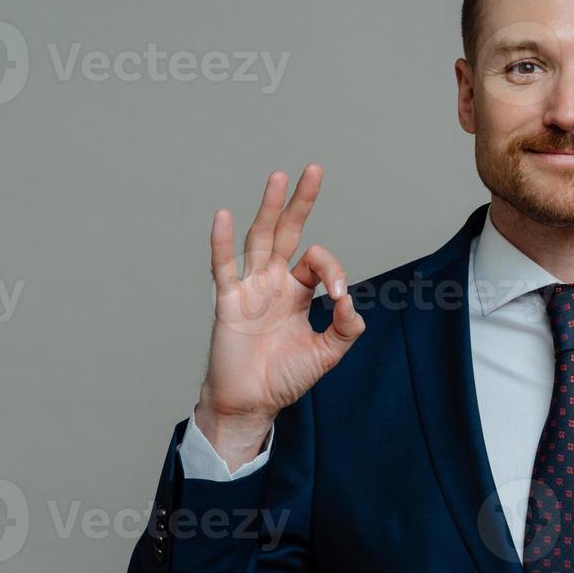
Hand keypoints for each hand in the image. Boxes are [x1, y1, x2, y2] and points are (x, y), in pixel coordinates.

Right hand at [198, 164, 364, 434]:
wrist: (252, 403)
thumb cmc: (286, 377)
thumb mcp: (327, 353)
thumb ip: (344, 327)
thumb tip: (350, 302)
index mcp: (296, 291)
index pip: (317, 262)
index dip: (334, 273)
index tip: (338, 301)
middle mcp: (273, 282)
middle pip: (288, 232)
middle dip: (301, 202)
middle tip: (314, 169)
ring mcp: (249, 288)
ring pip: (260, 239)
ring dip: (270, 208)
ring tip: (279, 177)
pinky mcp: (228, 302)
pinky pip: (224, 268)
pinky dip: (223, 242)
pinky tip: (225, 216)